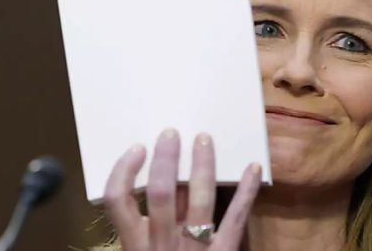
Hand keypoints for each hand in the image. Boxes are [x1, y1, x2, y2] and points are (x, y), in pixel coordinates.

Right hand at [104, 129, 261, 249]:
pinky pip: (235, 219)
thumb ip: (141, 229)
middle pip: (160, 193)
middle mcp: (161, 245)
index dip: (124, 171)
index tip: (136, 148)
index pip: (118, 201)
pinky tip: (253, 167)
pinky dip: (246, 192)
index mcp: (135, 246)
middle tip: (172, 133)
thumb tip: (146, 187)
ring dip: (202, 166)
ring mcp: (194, 249)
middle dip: (166, 160)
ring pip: (197, 200)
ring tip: (205, 140)